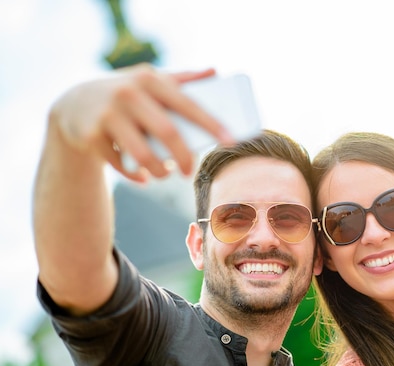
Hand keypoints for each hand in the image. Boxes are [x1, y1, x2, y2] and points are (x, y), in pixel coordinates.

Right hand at [50, 64, 234, 181]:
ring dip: (159, 171)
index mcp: (149, 79)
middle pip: (167, 133)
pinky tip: (142, 177)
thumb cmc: (127, 95)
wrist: (74, 104)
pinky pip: (123, 165)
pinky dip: (136, 175)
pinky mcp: (91, 135)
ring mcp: (108, 114)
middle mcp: (128, 94)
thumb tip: (215, 71)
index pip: (188, 104)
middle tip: (188, 171)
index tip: (231, 141)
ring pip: (143, 155)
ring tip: (164, 174)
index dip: (211, 124)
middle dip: (183, 157)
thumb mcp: (149, 81)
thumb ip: (182, 78)